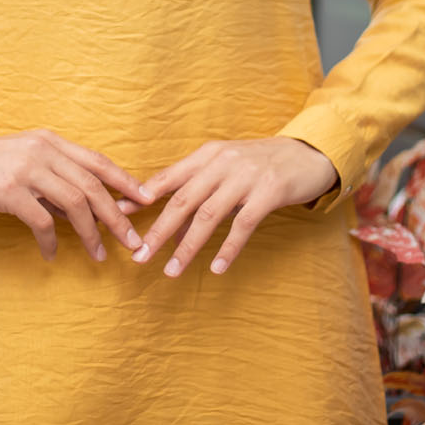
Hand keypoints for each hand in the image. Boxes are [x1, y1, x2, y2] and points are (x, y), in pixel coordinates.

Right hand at [0, 128, 145, 262]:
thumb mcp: (22, 165)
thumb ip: (51, 181)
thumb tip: (82, 211)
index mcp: (50, 141)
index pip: (98, 161)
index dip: (126, 181)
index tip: (147, 202)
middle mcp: (42, 150)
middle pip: (93, 185)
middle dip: (117, 217)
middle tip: (133, 242)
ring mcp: (25, 168)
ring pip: (74, 204)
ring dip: (91, 234)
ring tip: (99, 256)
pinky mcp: (7, 189)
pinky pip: (42, 221)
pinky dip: (52, 241)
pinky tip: (52, 255)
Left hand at [125, 138, 337, 277]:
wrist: (308, 153)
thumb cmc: (260, 163)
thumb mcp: (226, 167)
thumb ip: (197, 186)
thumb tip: (165, 217)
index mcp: (207, 155)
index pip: (167, 178)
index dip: (140, 198)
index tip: (116, 217)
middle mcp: (222, 162)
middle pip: (182, 200)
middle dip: (157, 231)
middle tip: (138, 256)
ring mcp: (246, 176)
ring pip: (208, 215)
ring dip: (187, 247)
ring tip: (171, 271)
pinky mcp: (269, 192)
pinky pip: (244, 224)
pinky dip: (228, 248)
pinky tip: (217, 268)